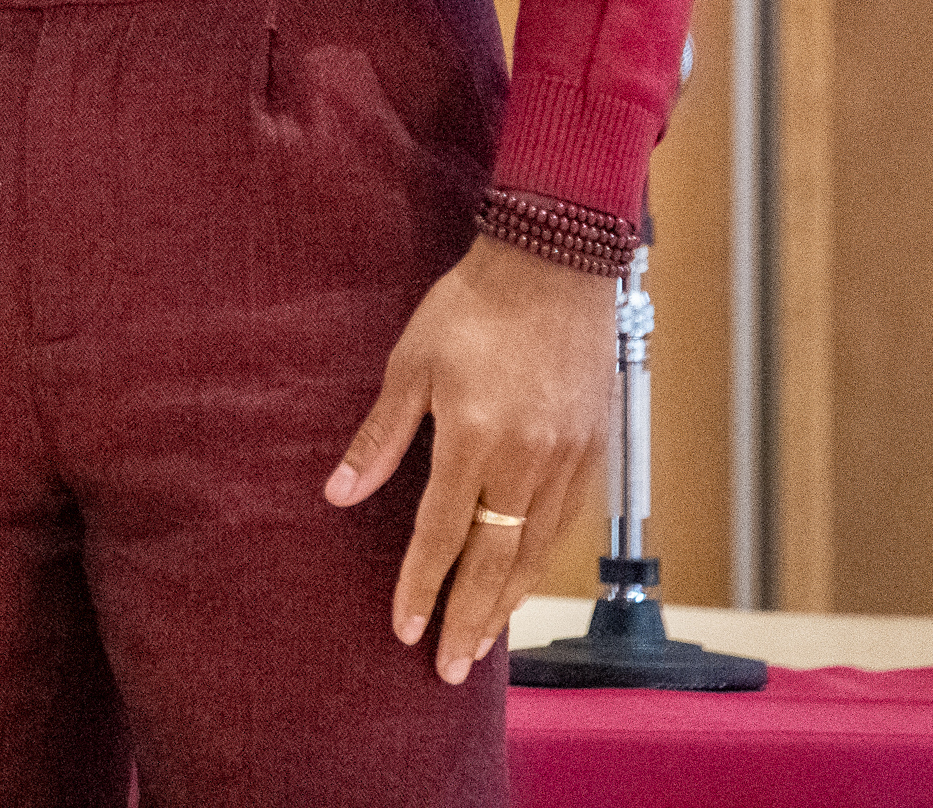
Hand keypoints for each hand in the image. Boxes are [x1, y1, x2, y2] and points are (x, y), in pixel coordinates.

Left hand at [324, 232, 614, 680]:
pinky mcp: (593, 451)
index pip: (441, 536)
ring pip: (536, 553)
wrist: (554, 265)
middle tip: (449, 669)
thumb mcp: (412, 363)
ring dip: (507, 603)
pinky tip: (521, 583)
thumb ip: (381, 436)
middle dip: (468, 620)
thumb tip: (339, 493)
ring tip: (481, 642)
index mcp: (475, 439)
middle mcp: (527, 461)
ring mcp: (567, 460)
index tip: (403, 630)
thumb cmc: (472, 307)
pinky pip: (564, 526)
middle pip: (495, 563)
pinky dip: (540, 564)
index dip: (420, 587)